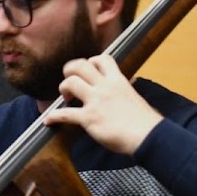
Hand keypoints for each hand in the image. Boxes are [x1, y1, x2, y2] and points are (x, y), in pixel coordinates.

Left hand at [42, 54, 162, 155]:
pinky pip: (64, 114)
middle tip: (69, 80)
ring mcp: (96, 101)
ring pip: (70, 83)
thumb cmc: (145, 121)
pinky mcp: (89, 118)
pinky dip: (53, 116)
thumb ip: (125, 90)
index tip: (87, 71)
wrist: (148, 136)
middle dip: (70, 70)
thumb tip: (128, 86)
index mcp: (118, 80)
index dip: (90, 62)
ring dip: (63, 89)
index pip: (102, 59)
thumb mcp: (135, 97)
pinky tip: (48, 120)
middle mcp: (105, 86)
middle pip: (80, 66)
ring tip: (65, 99)